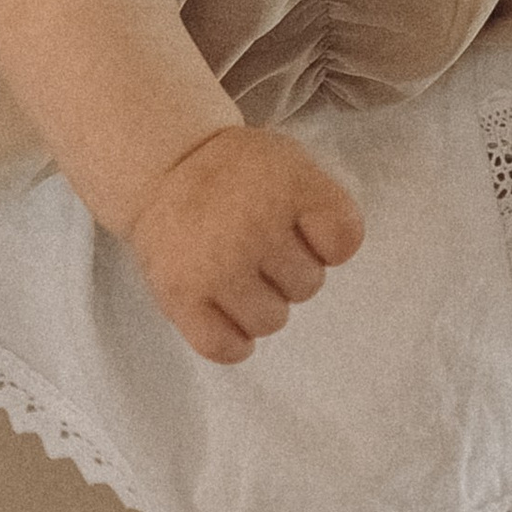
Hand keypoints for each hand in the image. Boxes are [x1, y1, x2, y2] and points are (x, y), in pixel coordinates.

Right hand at [123, 123, 364, 361]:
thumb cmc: (240, 172)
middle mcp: (254, 227)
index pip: (344, 241)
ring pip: (271, 321)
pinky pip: (225, 347)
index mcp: (291, 187)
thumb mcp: (293, 164)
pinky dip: (233, 342)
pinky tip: (230, 316)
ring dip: (263, 306)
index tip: (307, 231)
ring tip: (242, 277)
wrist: (167, 169)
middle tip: (263, 249)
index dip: (330, 243)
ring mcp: (216, 267)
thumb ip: (324, 206)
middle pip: (309, 286)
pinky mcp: (181, 298)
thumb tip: (335, 258)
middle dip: (292, 272)